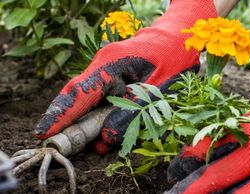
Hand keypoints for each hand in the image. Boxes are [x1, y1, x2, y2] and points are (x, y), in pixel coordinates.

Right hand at [34, 0, 217, 147]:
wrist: (180, 40)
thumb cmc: (173, 60)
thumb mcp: (156, 92)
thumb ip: (130, 116)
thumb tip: (104, 138)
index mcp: (111, 64)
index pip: (79, 93)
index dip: (61, 115)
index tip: (44, 134)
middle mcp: (102, 66)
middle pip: (78, 97)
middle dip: (70, 122)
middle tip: (64, 145)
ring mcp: (106, 70)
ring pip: (90, 101)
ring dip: (90, 123)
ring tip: (96, 143)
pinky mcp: (113, 76)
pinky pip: (101, 98)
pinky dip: (102, 116)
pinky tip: (108, 130)